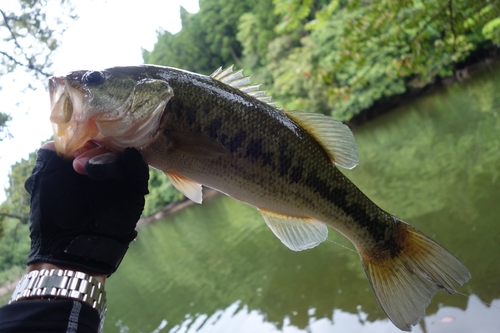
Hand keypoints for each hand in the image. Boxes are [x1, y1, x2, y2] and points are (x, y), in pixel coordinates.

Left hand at [25, 141, 148, 274]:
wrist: (69, 246)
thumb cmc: (51, 213)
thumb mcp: (43, 178)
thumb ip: (50, 154)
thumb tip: (63, 138)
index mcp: (81, 165)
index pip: (92, 140)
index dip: (86, 137)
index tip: (76, 144)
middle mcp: (102, 171)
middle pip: (110, 145)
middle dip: (95, 150)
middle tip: (77, 164)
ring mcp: (119, 182)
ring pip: (124, 157)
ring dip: (109, 158)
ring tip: (90, 169)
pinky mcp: (134, 194)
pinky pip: (139, 174)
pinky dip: (136, 163)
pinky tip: (130, 156)